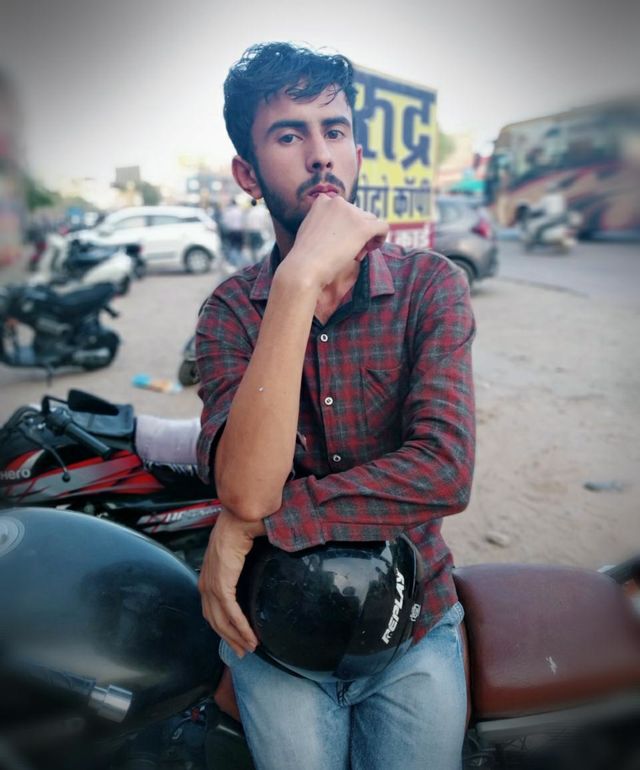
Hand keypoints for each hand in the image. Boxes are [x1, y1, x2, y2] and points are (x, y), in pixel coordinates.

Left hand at [198, 507, 265, 656]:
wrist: (241, 516)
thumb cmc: (243, 527)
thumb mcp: (240, 550)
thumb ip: (243, 563)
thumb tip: (259, 567)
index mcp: (208, 574)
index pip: (211, 608)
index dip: (223, 626)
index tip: (236, 637)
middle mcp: (206, 582)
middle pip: (214, 620)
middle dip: (229, 638)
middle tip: (243, 651)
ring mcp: (212, 584)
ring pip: (221, 621)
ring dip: (236, 637)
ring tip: (250, 648)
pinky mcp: (222, 584)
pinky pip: (231, 614)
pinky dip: (241, 628)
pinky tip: (251, 638)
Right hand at [286, 194, 388, 287]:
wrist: (305, 267)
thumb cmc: (304, 256)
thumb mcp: (309, 229)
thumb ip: (323, 221)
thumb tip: (343, 226)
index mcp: (323, 200)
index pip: (344, 208)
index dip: (346, 224)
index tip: (340, 239)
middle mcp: (338, 202)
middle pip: (358, 214)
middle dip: (356, 231)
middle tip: (348, 250)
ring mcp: (351, 213)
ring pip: (371, 220)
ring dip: (367, 236)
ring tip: (357, 253)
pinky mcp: (363, 227)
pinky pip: (383, 227)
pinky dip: (381, 237)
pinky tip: (372, 248)